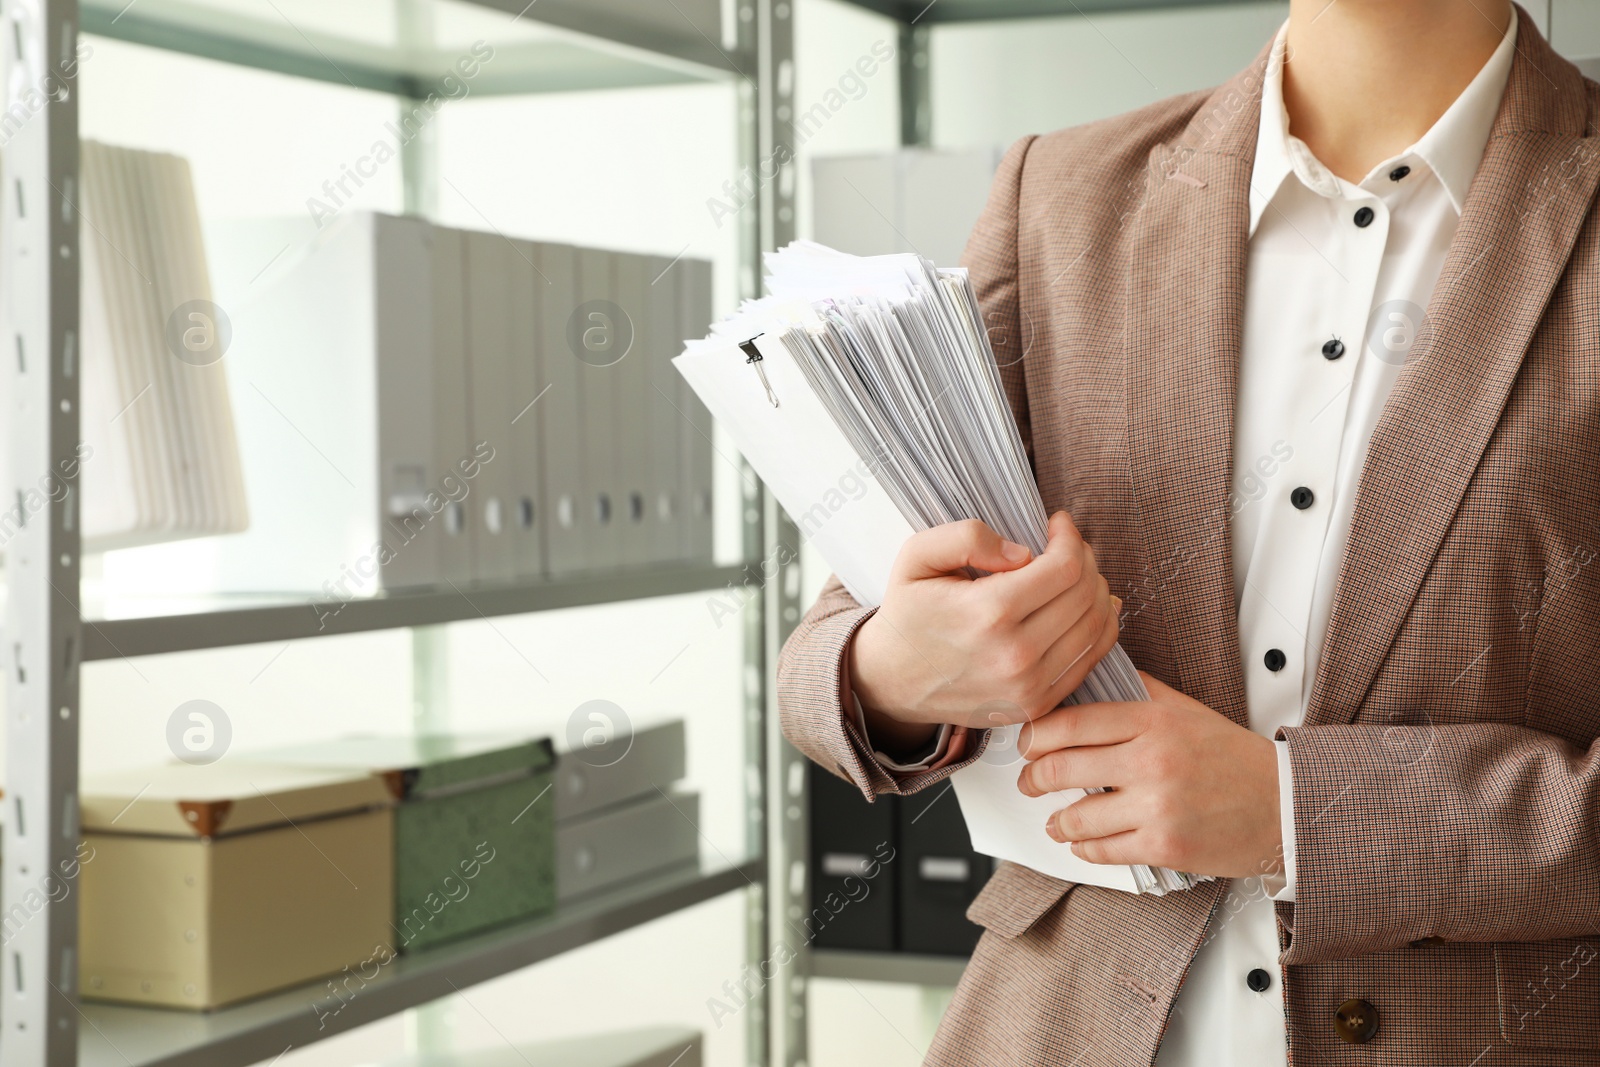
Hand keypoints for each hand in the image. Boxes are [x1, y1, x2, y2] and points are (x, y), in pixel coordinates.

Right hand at [848, 511, 1119, 752]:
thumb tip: (1023, 552)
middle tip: (1065, 547)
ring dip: (1096, 590)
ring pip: (1098, 626)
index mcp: (988, 612)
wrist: (892, 681)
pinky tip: (1082, 607)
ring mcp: (1030, 686)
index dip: (1070, 537)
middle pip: (1087, 594)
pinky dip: (1098, 627)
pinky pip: (1091, 659)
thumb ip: (966, 537)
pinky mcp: (1037, 705)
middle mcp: (1016, 655)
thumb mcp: (917, 557)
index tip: (1057, 524)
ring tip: (1073, 576)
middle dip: (1086, 559)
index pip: (1065, 567)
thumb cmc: (909, 614)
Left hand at [1016, 672, 1281, 878]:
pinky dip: (1084, 849)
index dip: (1035, 735)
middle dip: (1033, 778)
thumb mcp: (1187, 711)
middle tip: (1029, 782)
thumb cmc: (1235, 759)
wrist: (1286, 805)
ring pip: (1076, 816)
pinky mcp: (1164, 847)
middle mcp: (1152, 760)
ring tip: (1056, 820)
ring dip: (1057, 821)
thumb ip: (1139, 694)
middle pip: (1061, 767)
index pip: (1071, 722)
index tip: (1026, 743)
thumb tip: (1093, 678)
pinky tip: (1083, 842)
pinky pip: (1102, 851)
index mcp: (1154, 720)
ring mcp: (1158, 806)